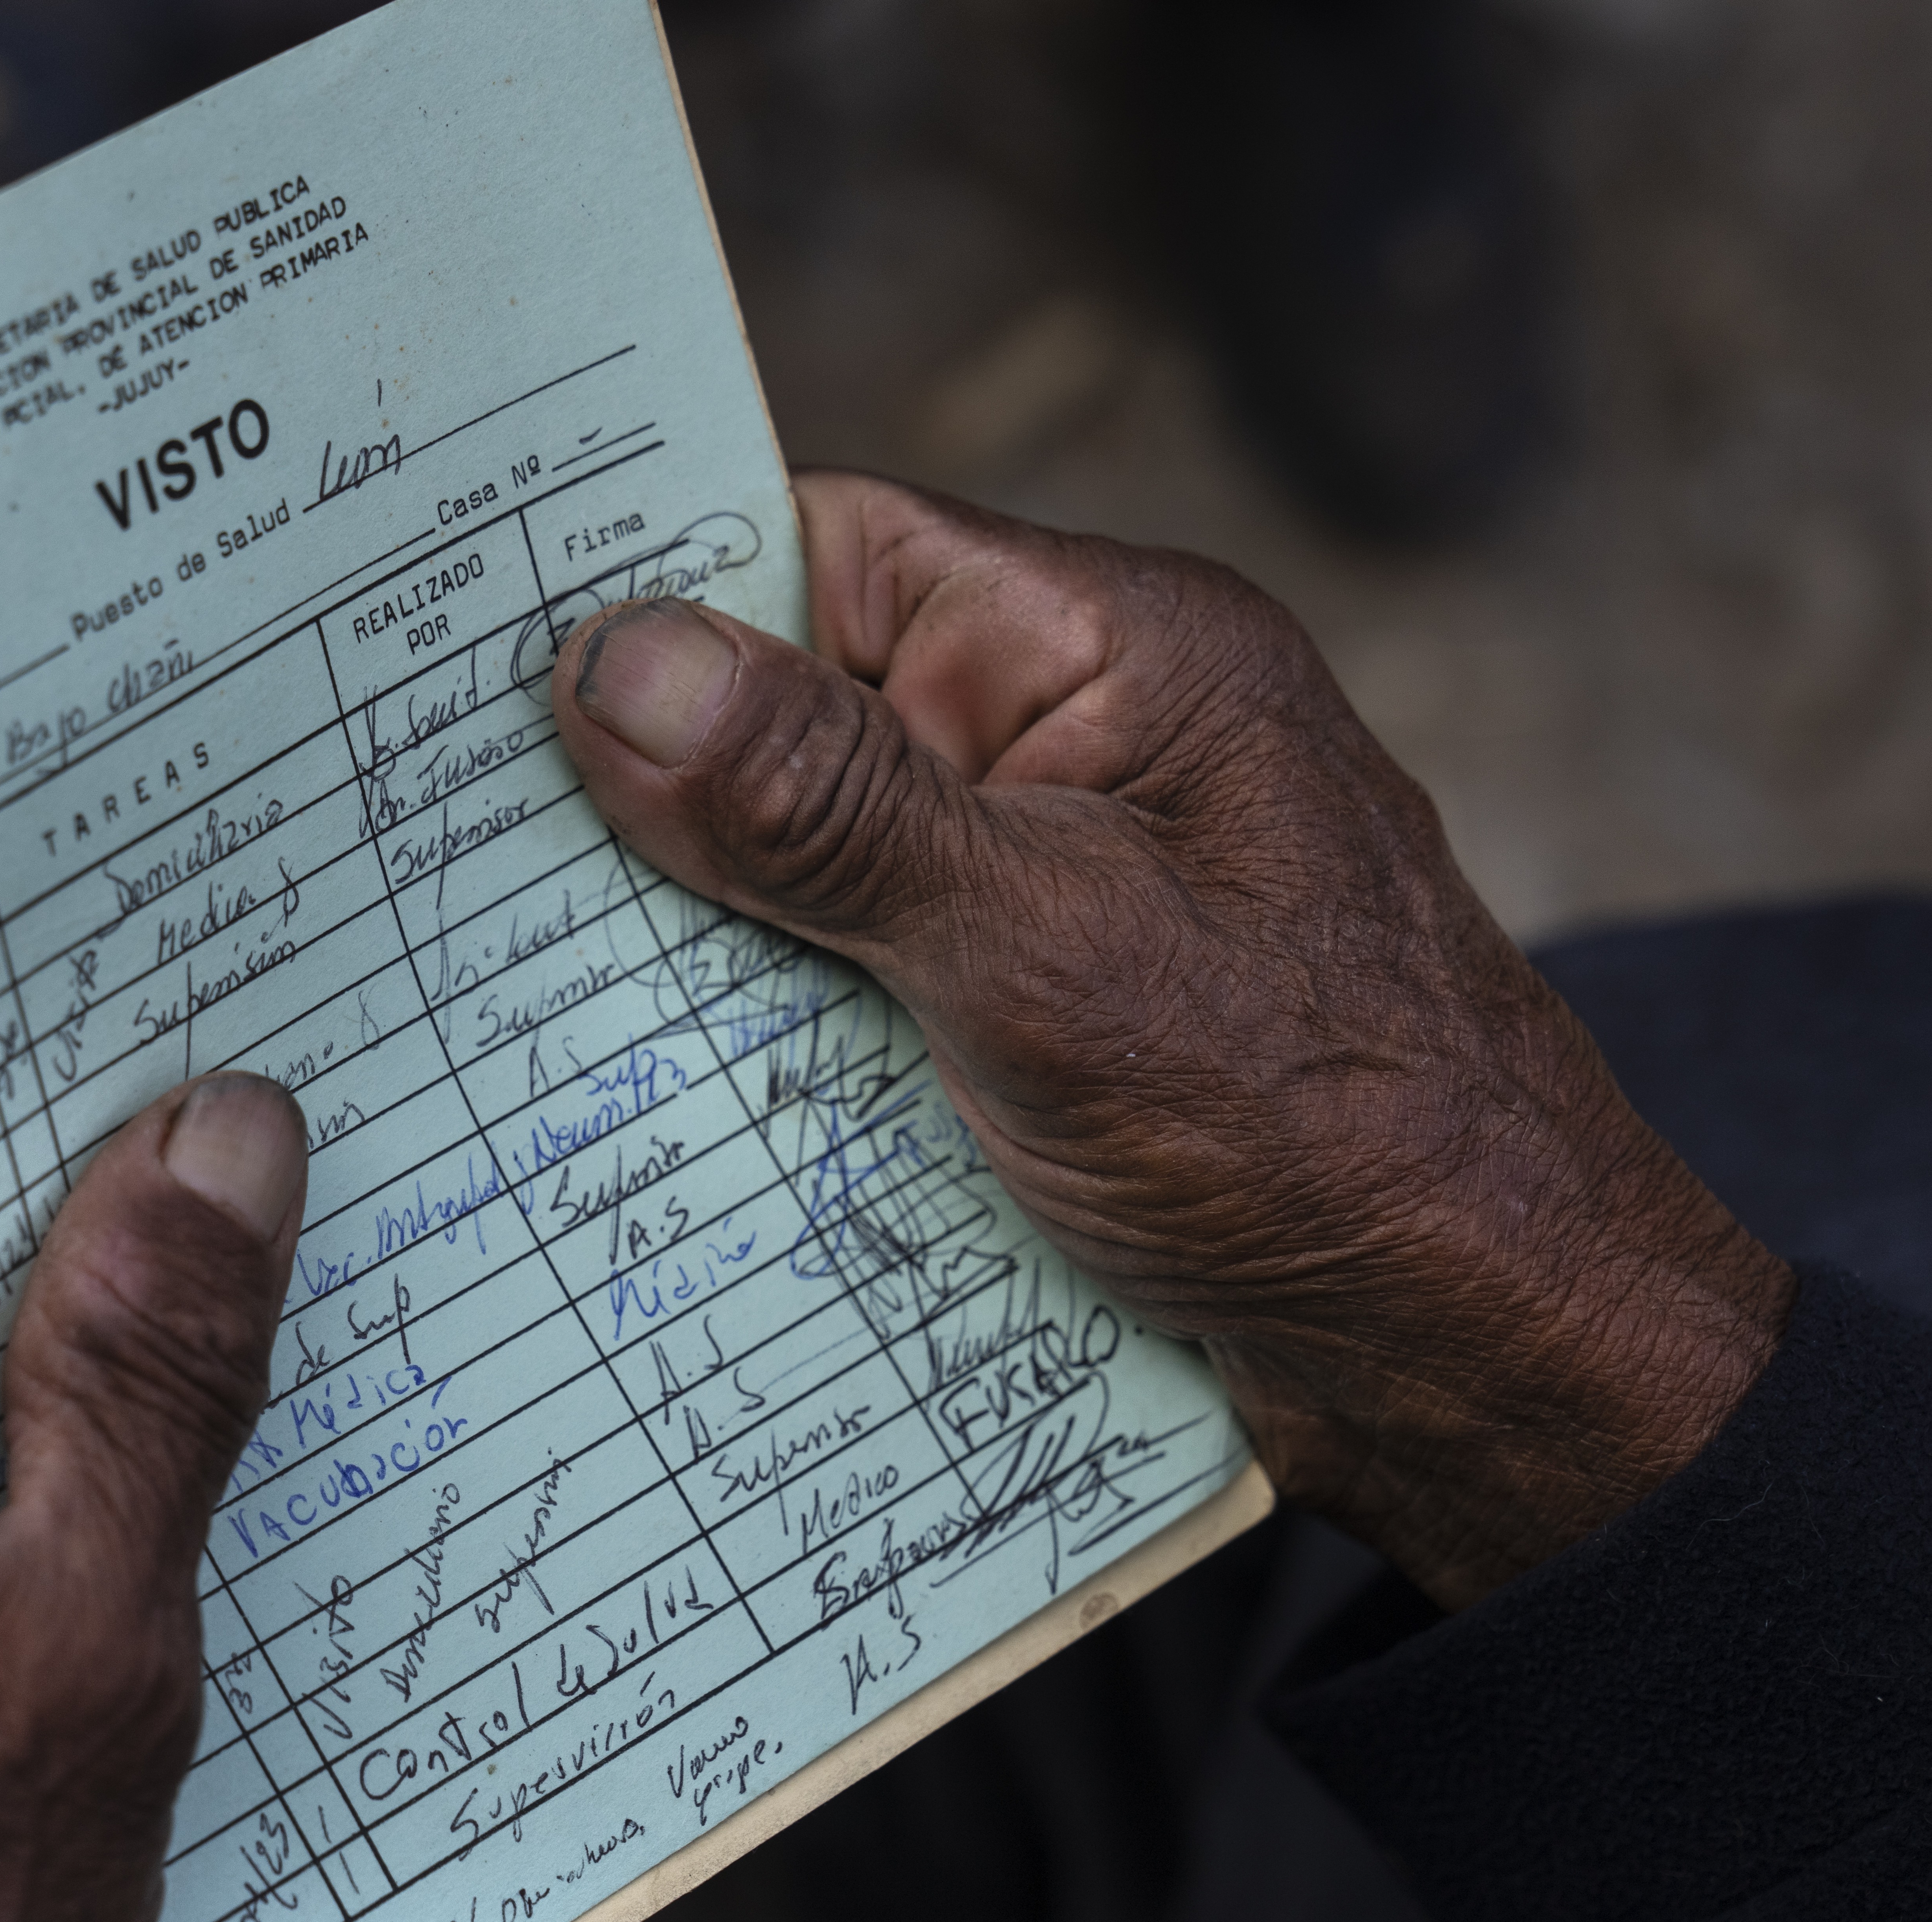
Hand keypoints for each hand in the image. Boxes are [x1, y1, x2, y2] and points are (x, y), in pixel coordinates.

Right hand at [549, 471, 1791, 1607]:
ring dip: (695, 939)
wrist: (1485, 1361)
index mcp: (1113, 659)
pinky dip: (767, 1038)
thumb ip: (828, 810)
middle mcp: (1078, 754)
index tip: (477, 647)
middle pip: (802, 719)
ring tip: (513, 982)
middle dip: (647, 794)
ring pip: (810, 874)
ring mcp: (1057, 898)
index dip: (660, 589)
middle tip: (446, 844)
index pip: (833, 550)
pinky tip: (648, 1092)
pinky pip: (858, 994)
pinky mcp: (1037, 1031)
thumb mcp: (1043, 949)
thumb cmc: (1323, 1135)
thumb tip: (619, 664)